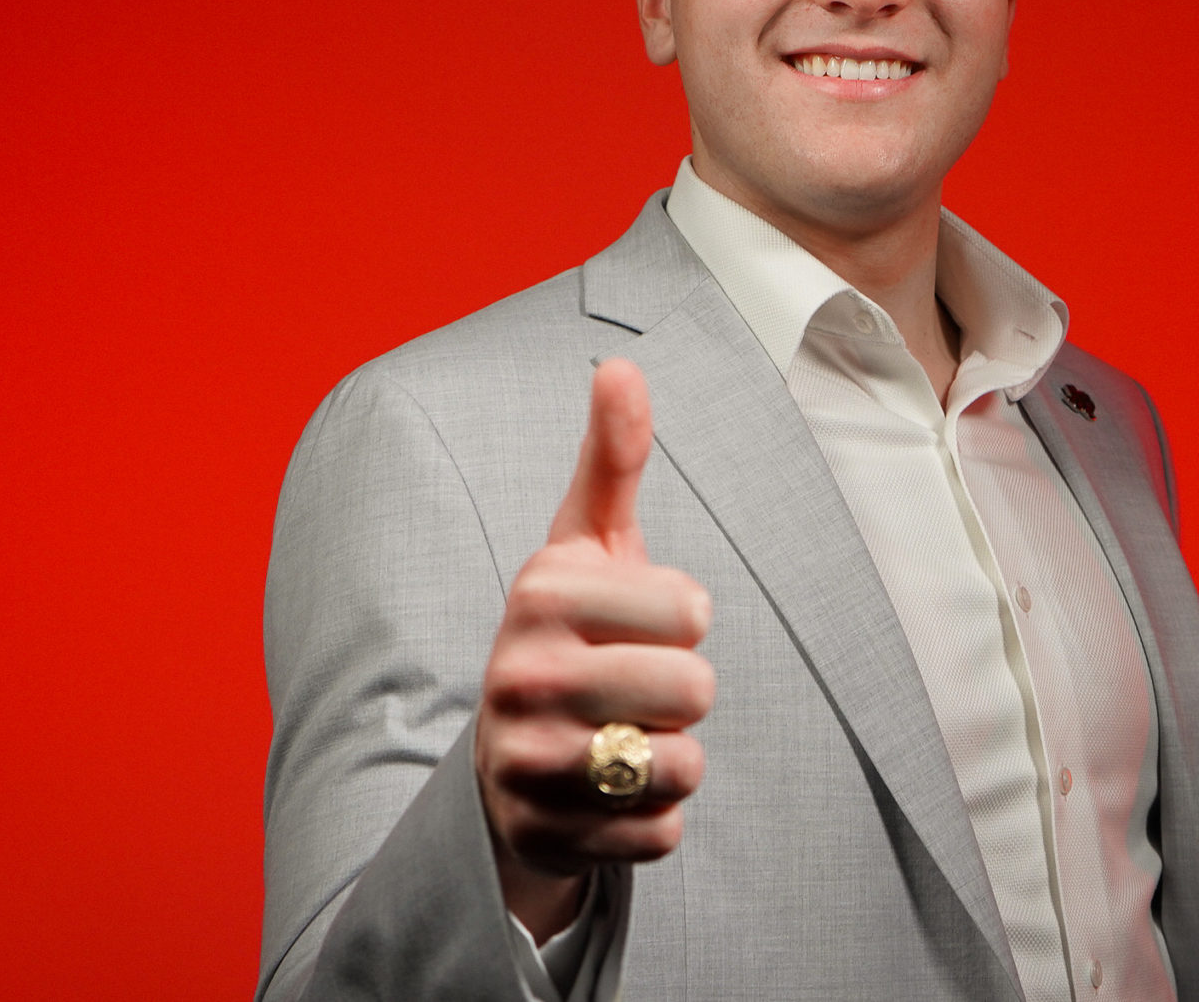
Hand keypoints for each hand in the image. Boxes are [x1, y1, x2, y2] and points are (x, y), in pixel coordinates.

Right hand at [474, 359, 713, 938]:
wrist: (505, 759)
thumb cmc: (571, 634)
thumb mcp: (587, 545)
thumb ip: (613, 459)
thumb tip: (621, 362)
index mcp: (540, 593)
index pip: (694, 611)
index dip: (687, 619)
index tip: (643, 622)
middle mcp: (519, 676)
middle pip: (693, 690)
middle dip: (685, 694)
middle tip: (636, 688)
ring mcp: (525, 761)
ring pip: (681, 766)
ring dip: (674, 758)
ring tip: (625, 739)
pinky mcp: (543, 836)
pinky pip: (661, 833)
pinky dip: (654, 818)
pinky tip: (611, 794)